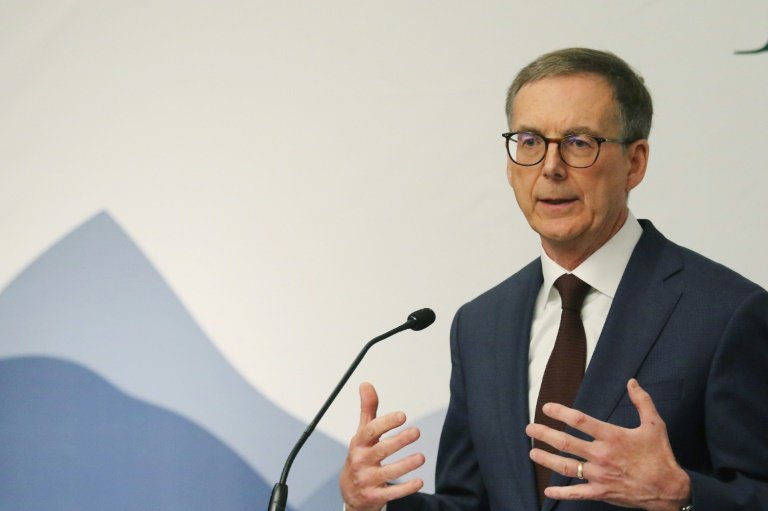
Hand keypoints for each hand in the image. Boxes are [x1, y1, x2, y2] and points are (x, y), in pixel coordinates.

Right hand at [339, 382, 424, 510]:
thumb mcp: (362, 434)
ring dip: (405, 465)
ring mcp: (367, 480)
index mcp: (358, 443)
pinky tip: (419, 482)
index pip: (370, 431)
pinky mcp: (374, 496)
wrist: (350, 492)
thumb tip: (366, 384)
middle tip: (416, 432)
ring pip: (387, 472)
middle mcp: (361, 461)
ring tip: (421, 457)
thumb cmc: (360, 456)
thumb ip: (367, 410)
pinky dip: (405, 488)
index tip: (402, 415)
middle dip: (399, 441)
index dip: (386, 423)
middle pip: (380, 450)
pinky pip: (391, 493)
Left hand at [525, 379, 690, 510]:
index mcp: (612, 436)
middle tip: (530, 428)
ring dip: (546, 459)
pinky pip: (577, 493)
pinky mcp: (601, 492)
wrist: (669, 489)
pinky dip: (561, 492)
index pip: (580, 421)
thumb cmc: (661, 456)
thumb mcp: (655, 424)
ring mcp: (599, 475)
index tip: (547, 408)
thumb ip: (642, 401)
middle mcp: (601, 455)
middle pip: (566, 443)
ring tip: (532, 452)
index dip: (560, 413)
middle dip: (544, 434)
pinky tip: (548, 490)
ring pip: (566, 466)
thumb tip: (632, 381)